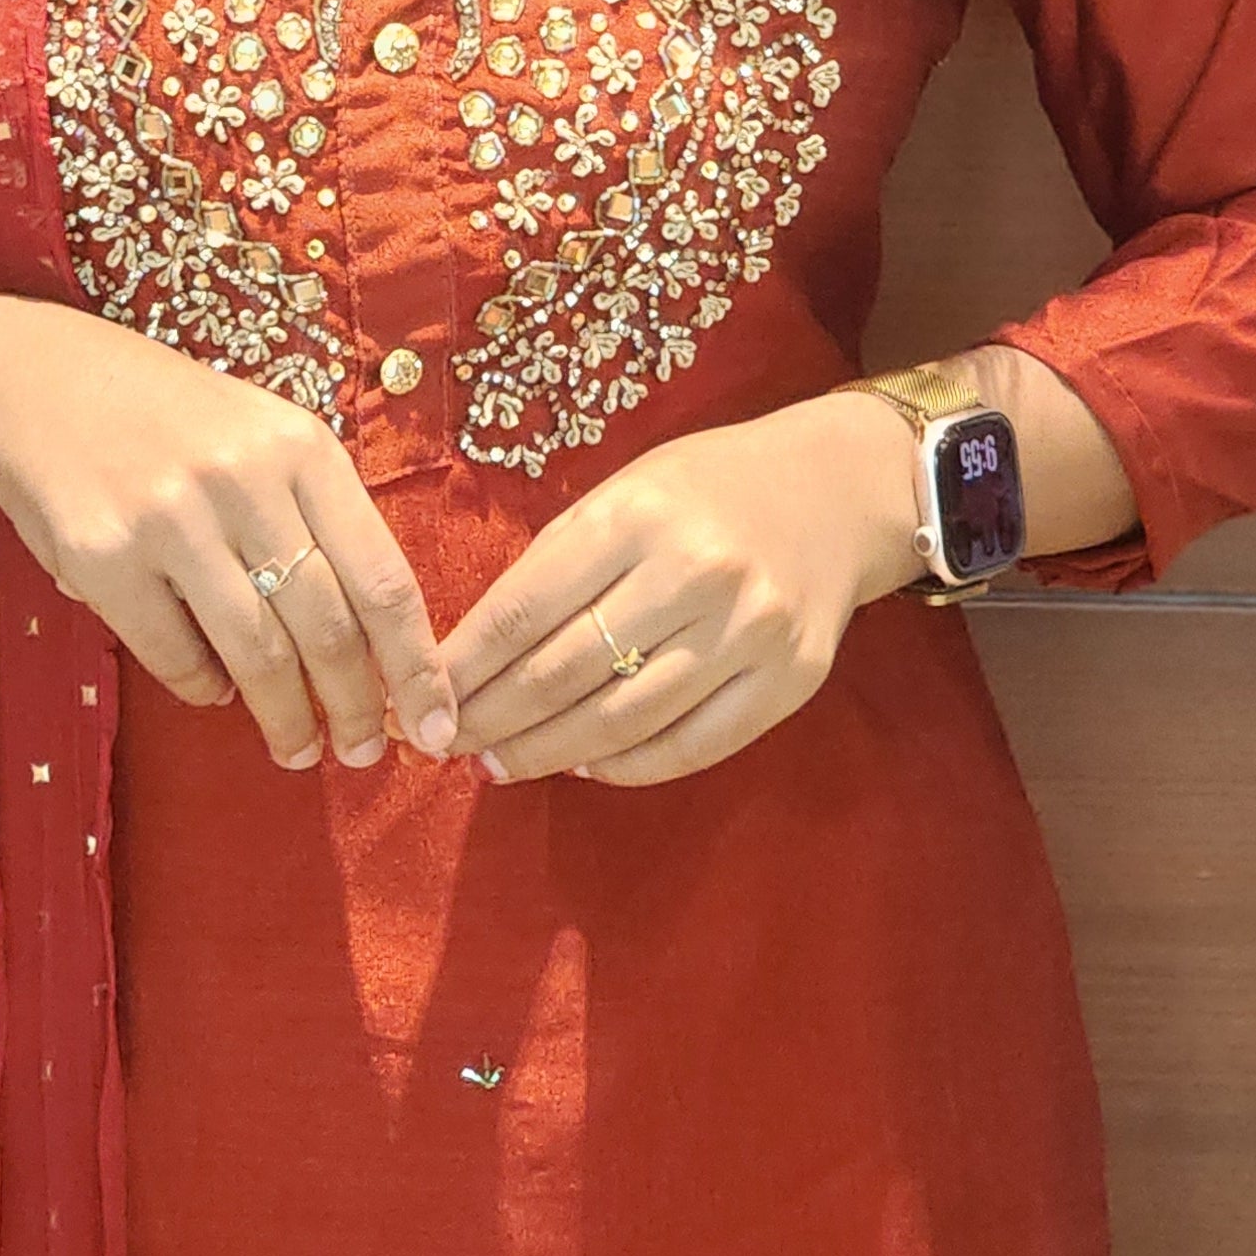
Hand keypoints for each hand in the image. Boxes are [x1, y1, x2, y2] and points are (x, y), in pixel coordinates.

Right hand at [0, 283, 459, 773]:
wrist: (36, 382)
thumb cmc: (170, 417)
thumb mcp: (261, 435)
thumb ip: (317, 518)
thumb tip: (374, 645)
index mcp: (300, 448)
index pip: (382, 578)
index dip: (414, 666)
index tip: (436, 727)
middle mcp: (243, 480)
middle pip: (326, 629)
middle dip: (353, 709)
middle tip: (361, 753)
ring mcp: (169, 519)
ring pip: (257, 655)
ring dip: (285, 719)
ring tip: (297, 748)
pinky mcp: (103, 559)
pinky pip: (177, 656)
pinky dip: (205, 689)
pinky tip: (216, 692)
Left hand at [437, 392, 921, 786]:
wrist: (834, 490)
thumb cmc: (705, 489)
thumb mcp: (623, 494)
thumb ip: (556, 566)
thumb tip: (473, 656)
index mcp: (638, 516)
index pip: (524, 609)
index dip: (464, 667)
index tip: (422, 702)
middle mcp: (695, 573)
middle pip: (566, 674)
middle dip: (494, 721)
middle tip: (449, 748)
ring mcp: (749, 632)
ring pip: (623, 721)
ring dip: (549, 754)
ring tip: (501, 765)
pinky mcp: (789, 680)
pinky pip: (691, 747)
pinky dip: (627, 766)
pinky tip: (585, 764)